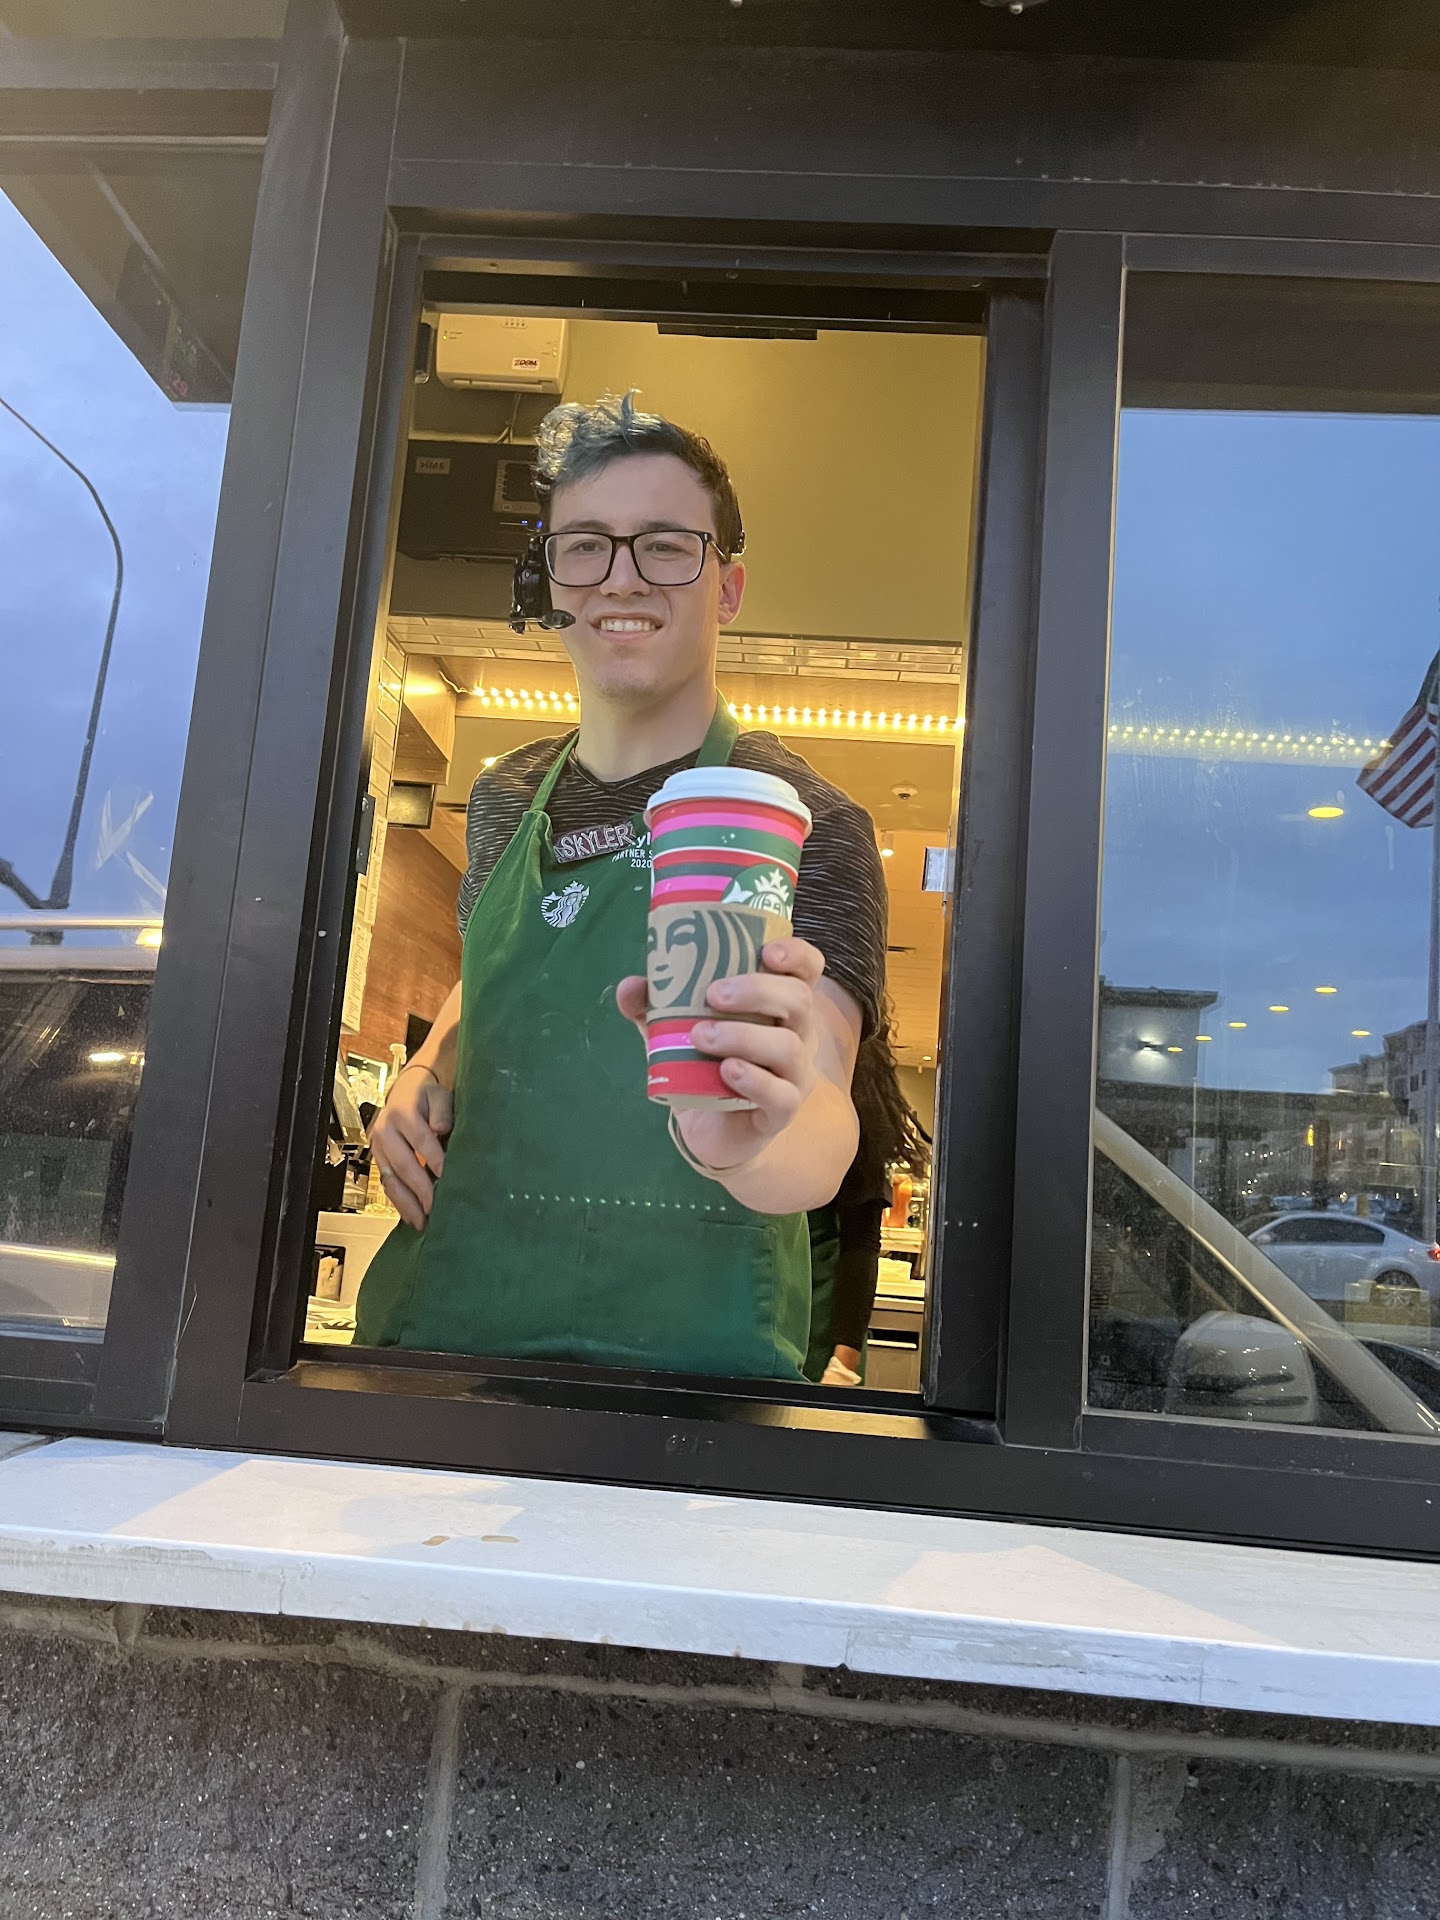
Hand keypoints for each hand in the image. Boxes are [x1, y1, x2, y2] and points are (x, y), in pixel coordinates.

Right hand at [367, 1065, 452, 1229]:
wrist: (404, 1091)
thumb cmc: (426, 1096)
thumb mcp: (438, 1095)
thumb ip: (442, 1110)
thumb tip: (441, 1128)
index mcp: (402, 1113)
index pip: (421, 1140)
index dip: (435, 1160)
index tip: (448, 1178)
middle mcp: (385, 1131)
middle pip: (403, 1164)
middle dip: (420, 1189)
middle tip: (436, 1207)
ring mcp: (378, 1148)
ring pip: (390, 1180)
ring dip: (406, 1203)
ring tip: (422, 1221)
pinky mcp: (378, 1160)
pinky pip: (386, 1184)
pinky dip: (399, 1203)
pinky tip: (412, 1216)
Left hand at [616, 937, 825, 1174]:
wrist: (712, 1130)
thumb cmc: (705, 1066)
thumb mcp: (675, 1031)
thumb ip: (653, 1008)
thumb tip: (630, 986)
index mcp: (781, 1005)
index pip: (807, 969)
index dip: (795, 955)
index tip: (766, 952)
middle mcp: (798, 1034)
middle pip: (798, 1000)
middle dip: (758, 991)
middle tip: (713, 994)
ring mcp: (794, 1074)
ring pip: (788, 1047)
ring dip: (743, 1036)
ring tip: (701, 1036)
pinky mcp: (782, 1111)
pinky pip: (780, 1095)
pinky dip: (753, 1080)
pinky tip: (726, 1071)